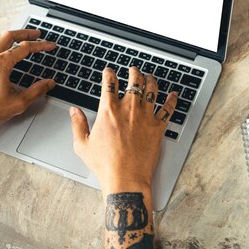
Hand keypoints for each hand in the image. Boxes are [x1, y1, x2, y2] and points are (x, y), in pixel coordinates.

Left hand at [0, 29, 55, 133]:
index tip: (50, 45)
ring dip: (12, 36)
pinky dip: (2, 43)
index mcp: (1, 64)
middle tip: (37, 33)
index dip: (41, 45)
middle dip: (25, 32)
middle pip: (10, 36)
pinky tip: (6, 49)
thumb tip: (49, 83)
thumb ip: (37, 91)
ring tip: (22, 37)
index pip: (25, 47)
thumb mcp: (18, 103)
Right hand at [69, 66, 177, 194]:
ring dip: (151, 80)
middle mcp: (128, 109)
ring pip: (152, 90)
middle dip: (134, 72)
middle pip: (134, 81)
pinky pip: (168, 109)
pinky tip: (174, 95)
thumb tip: (74, 111)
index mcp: (109, 111)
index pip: (109, 83)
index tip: (109, 71)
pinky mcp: (158, 127)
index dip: (109, 73)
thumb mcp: (82, 145)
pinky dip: (172, 100)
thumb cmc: (105, 164)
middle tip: (133, 70)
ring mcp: (145, 117)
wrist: (126, 179)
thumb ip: (78, 124)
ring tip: (150, 77)